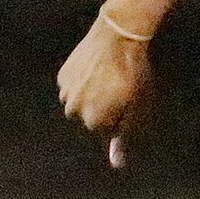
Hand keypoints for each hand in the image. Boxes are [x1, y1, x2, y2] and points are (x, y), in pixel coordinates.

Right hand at [56, 10, 156, 167]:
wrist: (118, 34)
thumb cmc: (133, 71)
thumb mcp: (137, 105)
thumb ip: (124, 135)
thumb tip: (116, 164)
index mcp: (94, 120)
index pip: (104, 129)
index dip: (118, 114)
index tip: (127, 97)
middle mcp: (74, 109)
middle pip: (89, 118)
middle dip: (101, 107)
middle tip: (117, 86)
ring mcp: (66, 92)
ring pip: (78, 103)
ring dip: (90, 95)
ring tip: (106, 76)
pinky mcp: (62, 75)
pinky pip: (71, 87)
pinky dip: (81, 82)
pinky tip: (95, 69)